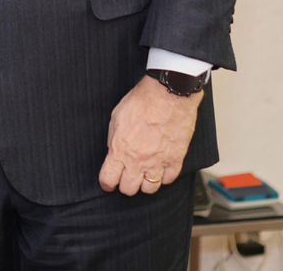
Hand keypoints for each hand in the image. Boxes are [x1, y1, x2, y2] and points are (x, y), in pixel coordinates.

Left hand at [98, 74, 201, 195]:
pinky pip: (168, 179)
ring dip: (145, 182)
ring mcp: (158, 162)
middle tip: (127, 176)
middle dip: (125, 183)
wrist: (167, 94)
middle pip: (129, 189)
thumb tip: (114, 152)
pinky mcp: (175, 159)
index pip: (109, 179)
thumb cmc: (142, 101)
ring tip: (145, 173)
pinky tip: (161, 168)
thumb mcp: (116, 118)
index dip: (107, 183)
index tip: (108, 182)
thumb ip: (114, 140)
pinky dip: (164, 176)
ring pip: (149, 189)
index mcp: (120, 150)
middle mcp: (138, 161)